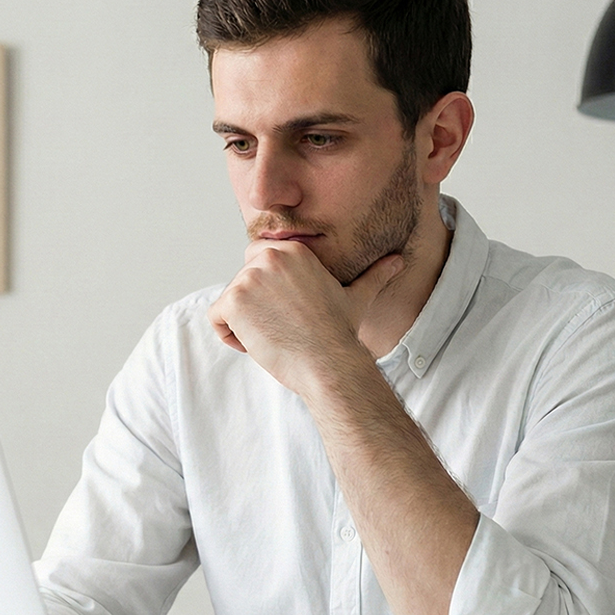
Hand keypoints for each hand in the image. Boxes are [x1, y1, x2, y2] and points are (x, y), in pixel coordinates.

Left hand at [207, 241, 402, 392]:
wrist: (329, 364)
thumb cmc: (340, 335)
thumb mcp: (357, 297)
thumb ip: (373, 275)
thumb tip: (398, 260)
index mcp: (292, 250)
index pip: (257, 263)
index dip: (268, 293)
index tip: (289, 313)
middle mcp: (268, 257)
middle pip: (241, 283)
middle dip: (253, 307)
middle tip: (283, 327)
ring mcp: (248, 277)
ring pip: (229, 303)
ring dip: (244, 325)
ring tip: (276, 336)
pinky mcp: (232, 300)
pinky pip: (215, 320)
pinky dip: (230, 338)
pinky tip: (260, 344)